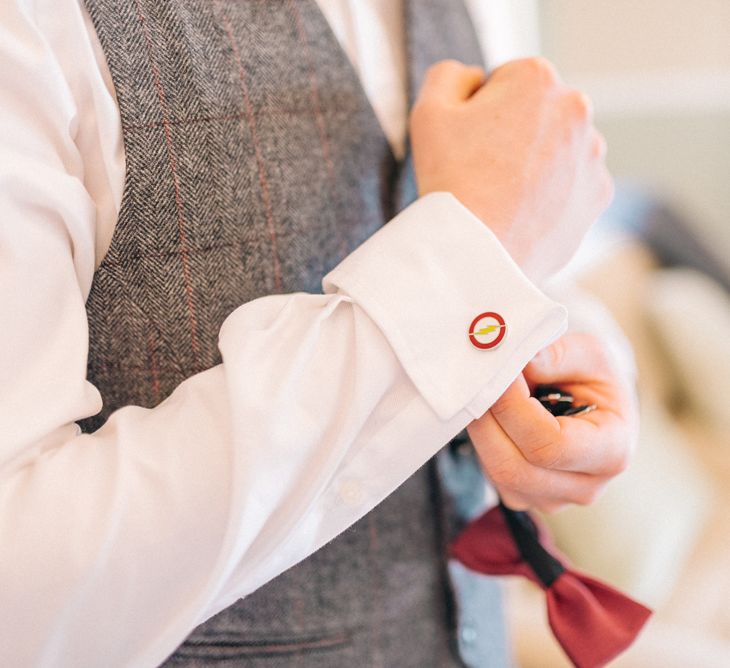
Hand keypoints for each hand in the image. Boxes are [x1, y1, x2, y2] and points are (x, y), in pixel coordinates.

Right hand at [410, 59, 612, 282]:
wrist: (478, 253)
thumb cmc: (451, 182)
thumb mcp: (428, 112)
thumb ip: (449, 76)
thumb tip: (476, 79)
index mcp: (536, 79)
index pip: (504, 81)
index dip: (478, 112)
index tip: (468, 143)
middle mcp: (576, 109)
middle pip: (535, 114)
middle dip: (512, 134)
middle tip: (482, 171)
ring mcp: (592, 155)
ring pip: (556, 150)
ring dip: (534, 164)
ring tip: (502, 196)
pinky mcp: (598, 195)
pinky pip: (570, 186)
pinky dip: (550, 196)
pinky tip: (522, 213)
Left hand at [466, 332, 637, 512]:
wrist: (591, 400)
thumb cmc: (592, 377)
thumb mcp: (588, 354)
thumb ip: (557, 356)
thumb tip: (522, 363)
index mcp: (612, 450)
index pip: (551, 444)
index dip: (514, 409)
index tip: (499, 375)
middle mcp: (585, 486)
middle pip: (515, 467)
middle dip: (488, 420)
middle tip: (479, 381)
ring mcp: (551, 499)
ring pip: (497, 473)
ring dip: (481, 430)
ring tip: (484, 392)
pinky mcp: (522, 497)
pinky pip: (489, 474)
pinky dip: (482, 441)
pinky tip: (489, 413)